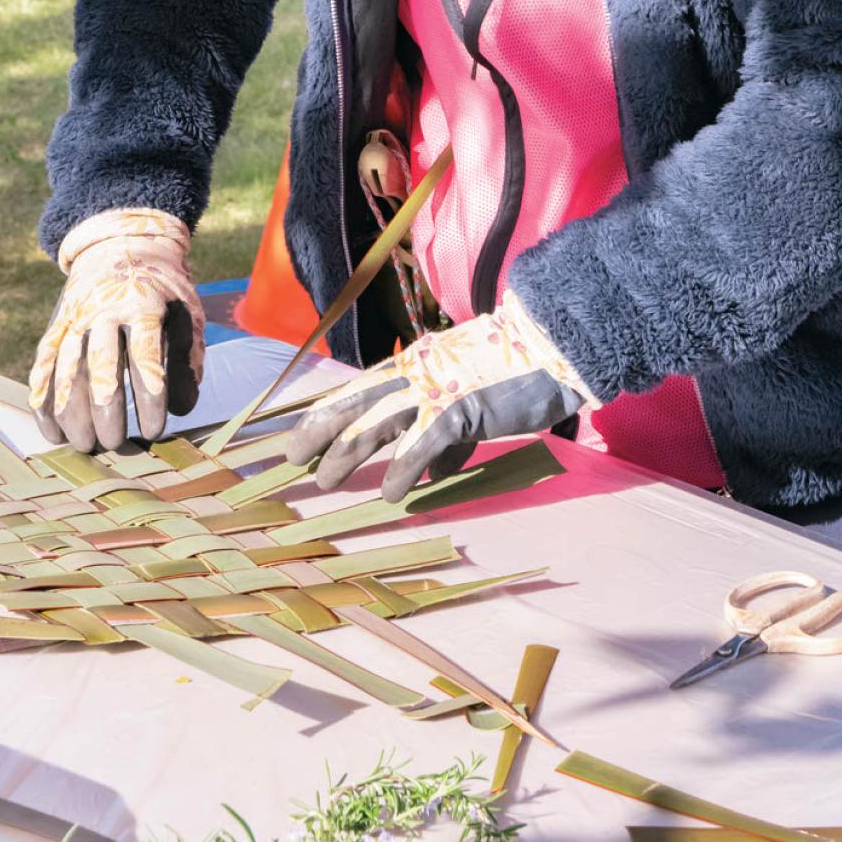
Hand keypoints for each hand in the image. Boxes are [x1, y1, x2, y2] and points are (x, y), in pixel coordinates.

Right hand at [30, 209, 203, 450]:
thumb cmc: (162, 290)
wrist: (121, 243)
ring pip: (67, 369)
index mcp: (143, 306)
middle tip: (113, 444)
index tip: (154, 430)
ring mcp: (75, 318)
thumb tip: (183, 409)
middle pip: (100, 366)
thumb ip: (187, 361)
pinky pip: (44, 365)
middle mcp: (103, 312)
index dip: (149, 398)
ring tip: (83, 445)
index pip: (145, 358)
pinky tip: (51, 430)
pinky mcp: (55, 326)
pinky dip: (44, 400)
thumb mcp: (185, 314)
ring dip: (71, 412)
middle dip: (105, 411)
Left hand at [288, 291, 589, 502]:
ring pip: (376, 421)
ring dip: (347, 453)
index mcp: (415, 365)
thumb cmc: (514, 371)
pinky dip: (402, 470)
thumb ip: (446, 439)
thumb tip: (432, 475)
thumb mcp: (470, 400)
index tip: (300, 437)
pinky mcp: (460, 408)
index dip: (327, 414)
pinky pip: (421, 444)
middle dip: (319, 431)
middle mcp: (415, 373)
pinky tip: (389, 493)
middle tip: (292, 460)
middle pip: (354, 403)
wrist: (550, 347)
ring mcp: (436, 389)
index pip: (359, 390)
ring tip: (325, 481)